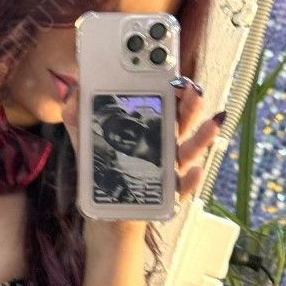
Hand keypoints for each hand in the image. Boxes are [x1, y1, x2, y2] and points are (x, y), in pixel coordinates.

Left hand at [60, 78, 224, 204]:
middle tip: (195, 91)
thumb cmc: (105, 167)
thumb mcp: (88, 139)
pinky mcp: (166, 196)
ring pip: (188, 152)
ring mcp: (168, 170)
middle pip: (181, 123)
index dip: (173, 90)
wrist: (107, 208)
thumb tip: (73, 94)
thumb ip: (79, 116)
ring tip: (212, 125)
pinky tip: (195, 171)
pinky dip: (190, 181)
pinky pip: (182, 189)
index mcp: (148, 128)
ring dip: (202, 138)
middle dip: (190, 107)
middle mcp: (163, 146)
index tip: (177, 76)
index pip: (165, 104)